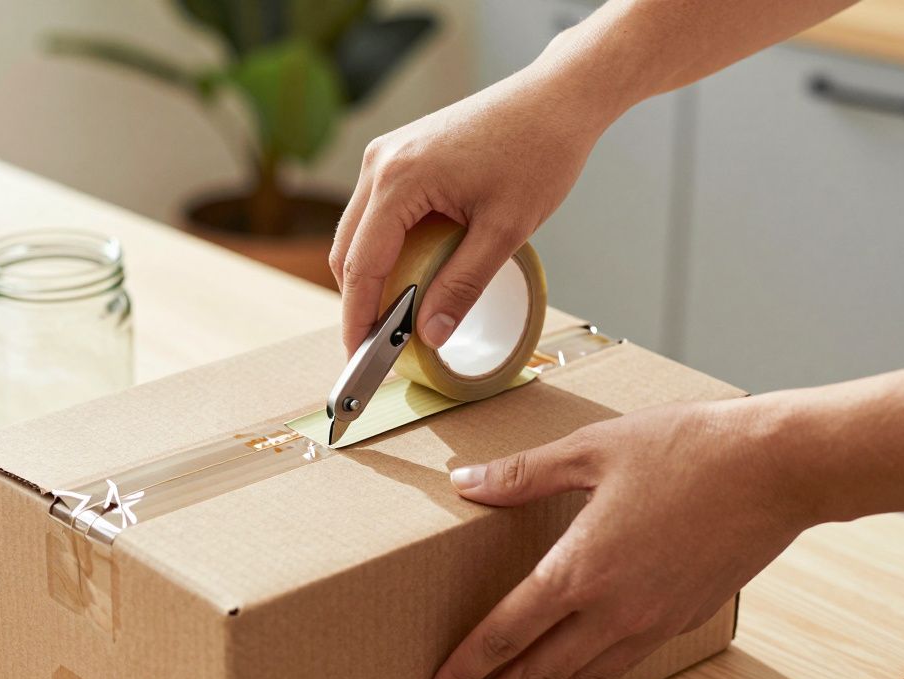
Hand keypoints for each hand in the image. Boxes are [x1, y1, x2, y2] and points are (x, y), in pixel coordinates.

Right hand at [329, 57, 621, 355]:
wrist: (556, 98)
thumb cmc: (538, 152)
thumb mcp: (505, 231)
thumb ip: (462, 286)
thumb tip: (429, 334)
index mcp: (400, 179)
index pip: (361, 264)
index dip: (358, 317)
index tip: (361, 356)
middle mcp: (381, 163)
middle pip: (347, 250)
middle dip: (359, 300)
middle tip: (379, 343)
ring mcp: (386, 154)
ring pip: (356, 232)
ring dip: (370, 274)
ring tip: (395, 314)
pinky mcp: (399, 154)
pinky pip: (375, 212)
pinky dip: (383, 248)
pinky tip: (407, 273)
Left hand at [425, 399, 816, 678]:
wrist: (781, 468)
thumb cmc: (691, 449)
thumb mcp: (592, 449)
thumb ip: (524, 473)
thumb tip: (467, 481)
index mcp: (582, 568)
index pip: (505, 633)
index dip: (465, 670)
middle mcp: (615, 609)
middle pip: (538, 675)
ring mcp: (654, 621)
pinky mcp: (685, 618)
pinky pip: (623, 664)